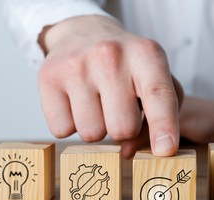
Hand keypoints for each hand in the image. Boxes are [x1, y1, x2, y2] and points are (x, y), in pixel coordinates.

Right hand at [38, 15, 182, 157]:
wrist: (84, 33)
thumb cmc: (128, 67)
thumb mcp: (155, 80)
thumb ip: (156, 119)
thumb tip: (127, 152)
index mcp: (147, 54)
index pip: (158, 94)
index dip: (164, 125)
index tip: (166, 150)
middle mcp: (111, 55)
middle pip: (123, 128)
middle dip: (124, 129)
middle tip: (119, 107)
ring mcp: (76, 65)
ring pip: (91, 134)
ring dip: (97, 127)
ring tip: (97, 102)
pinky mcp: (48, 77)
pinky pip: (62, 130)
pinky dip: (70, 124)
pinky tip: (76, 101)